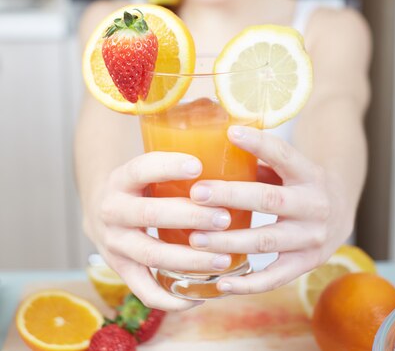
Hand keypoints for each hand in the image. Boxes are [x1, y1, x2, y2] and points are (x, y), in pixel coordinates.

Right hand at [87, 152, 232, 309]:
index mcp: (121, 179)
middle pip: (151, 214)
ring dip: (190, 260)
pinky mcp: (120, 270)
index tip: (199, 165)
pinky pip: (145, 291)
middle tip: (225, 217)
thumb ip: (175, 166)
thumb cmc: (140, 185)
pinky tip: (199, 296)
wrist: (100, 209)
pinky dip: (172, 299)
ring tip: (223, 259)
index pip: (141, 169)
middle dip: (191, 217)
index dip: (168, 167)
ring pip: (152, 255)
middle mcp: (113, 211)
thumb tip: (232, 157)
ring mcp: (115, 243)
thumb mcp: (147, 168)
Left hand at [188, 126, 352, 294]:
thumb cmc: (299, 183)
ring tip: (196, 238)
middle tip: (196, 193)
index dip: (258, 143)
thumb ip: (257, 161)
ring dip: (229, 241)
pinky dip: (248, 284)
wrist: (340, 213)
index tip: (230, 132)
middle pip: (268, 199)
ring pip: (266, 241)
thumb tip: (210, 150)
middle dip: (230, 196)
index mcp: (308, 173)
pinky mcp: (307, 264)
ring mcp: (311, 237)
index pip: (283, 154)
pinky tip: (220, 282)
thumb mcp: (288, 166)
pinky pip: (275, 278)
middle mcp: (314, 204)